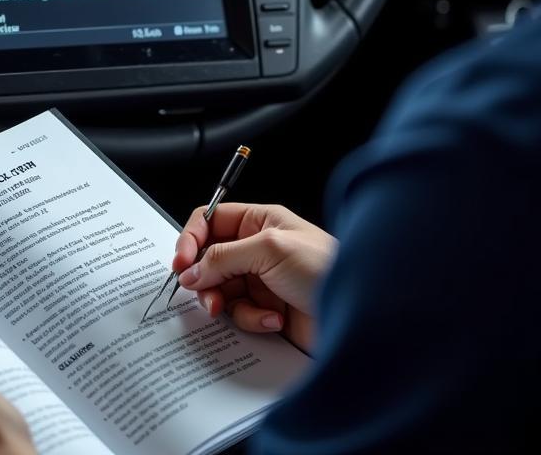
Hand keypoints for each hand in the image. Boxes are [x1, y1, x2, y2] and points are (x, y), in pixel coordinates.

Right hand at [172, 203, 336, 352]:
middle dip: (205, 278)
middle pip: (210, 259)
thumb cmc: (326, 268)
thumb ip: (224, 257)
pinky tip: (274, 318)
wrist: (360, 316)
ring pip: (221, 290)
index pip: (211, 221)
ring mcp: (262, 280)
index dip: (191, 239)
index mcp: (260, 221)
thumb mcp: (269, 250)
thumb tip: (190, 270)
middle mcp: (258, 248)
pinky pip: (240, 314)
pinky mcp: (268, 309)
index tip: (180, 263)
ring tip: (243, 309)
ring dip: (227, 303)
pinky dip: (252, 319)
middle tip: (205, 294)